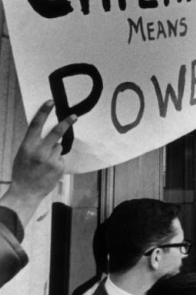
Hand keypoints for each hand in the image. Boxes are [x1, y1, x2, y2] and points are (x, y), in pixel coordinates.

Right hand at [0, 101, 76, 225]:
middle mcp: (39, 151)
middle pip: (56, 132)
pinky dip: (57, 161)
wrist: (26, 192)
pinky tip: (49, 170)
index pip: (36, 125)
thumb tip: (47, 132)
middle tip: (74, 116)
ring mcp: (50, 159)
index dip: (44, 112)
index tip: (51, 102)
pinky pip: (61, 158)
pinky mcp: (59, 166)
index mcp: (27, 146)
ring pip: (58, 147)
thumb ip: (33, 143)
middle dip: (66, 123)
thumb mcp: (22, 154)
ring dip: (54, 151)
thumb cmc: (23, 172)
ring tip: (44, 163)